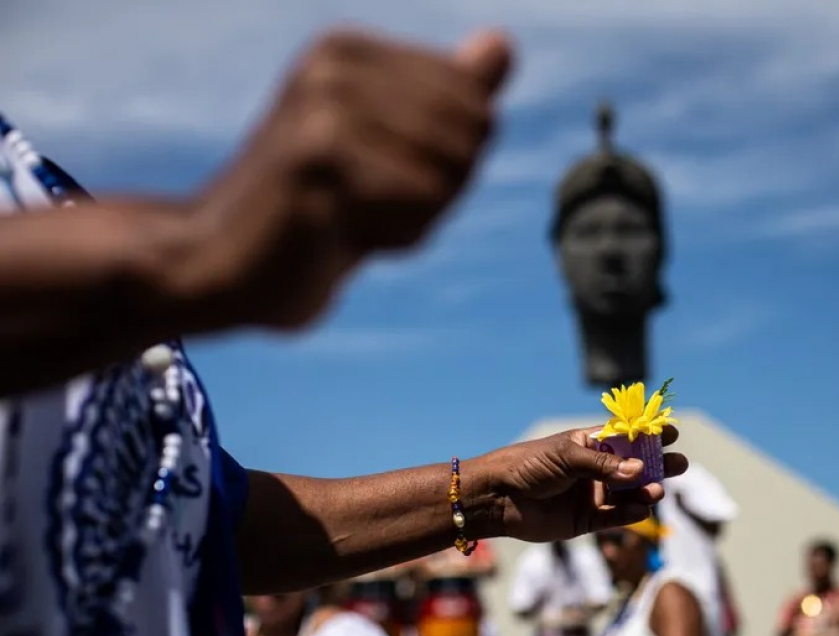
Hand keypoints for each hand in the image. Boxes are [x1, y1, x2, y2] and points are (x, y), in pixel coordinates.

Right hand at [191, 27, 512, 329]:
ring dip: (412, 220)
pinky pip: (420, 203)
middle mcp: (335, 62)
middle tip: (362, 208)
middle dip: (436, 196)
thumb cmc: (308, 214)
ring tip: (346, 220)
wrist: (213, 267)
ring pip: (448, 175)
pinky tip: (337, 236)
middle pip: (470, 141)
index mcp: (349, 50)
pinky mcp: (318, 155)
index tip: (378, 182)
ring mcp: (325, 104)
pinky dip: (394, 238)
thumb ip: (444, 98)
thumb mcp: (384, 149)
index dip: (447, 170)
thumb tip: (504, 44)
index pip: (477, 110)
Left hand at [478, 425, 685, 541]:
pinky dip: (629, 513)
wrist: (498, 498)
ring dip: (645, 490)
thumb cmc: (528, 465)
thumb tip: (639, 470)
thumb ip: (603, 465)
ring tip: (657, 489)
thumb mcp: (567, 457)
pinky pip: (614, 517)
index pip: (625, 438)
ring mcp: (591, 495)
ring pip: (627, 493)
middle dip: (656, 464)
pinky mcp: (585, 520)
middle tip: (679, 463)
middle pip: (633, 466)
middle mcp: (593, 470)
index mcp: (588, 445)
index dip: (647, 436)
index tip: (671, 433)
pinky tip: (642, 508)